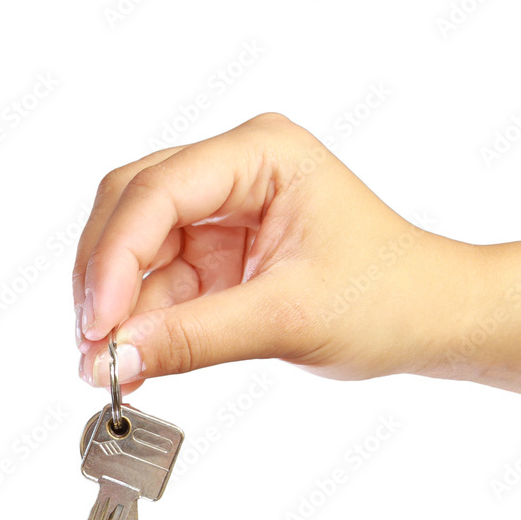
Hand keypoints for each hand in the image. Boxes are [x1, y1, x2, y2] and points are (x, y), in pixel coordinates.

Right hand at [72, 113, 479, 392]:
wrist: (430, 320)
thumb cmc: (389, 298)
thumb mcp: (290, 318)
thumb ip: (196, 337)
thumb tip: (116, 359)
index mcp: (262, 153)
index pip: (160, 190)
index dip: (116, 256)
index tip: (99, 323)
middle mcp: (234, 170)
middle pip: (132, 208)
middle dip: (105, 279)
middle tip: (90, 348)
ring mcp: (222, 211)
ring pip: (137, 248)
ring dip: (117, 307)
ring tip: (106, 367)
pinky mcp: (218, 252)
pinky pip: (160, 281)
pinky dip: (141, 321)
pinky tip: (132, 359)